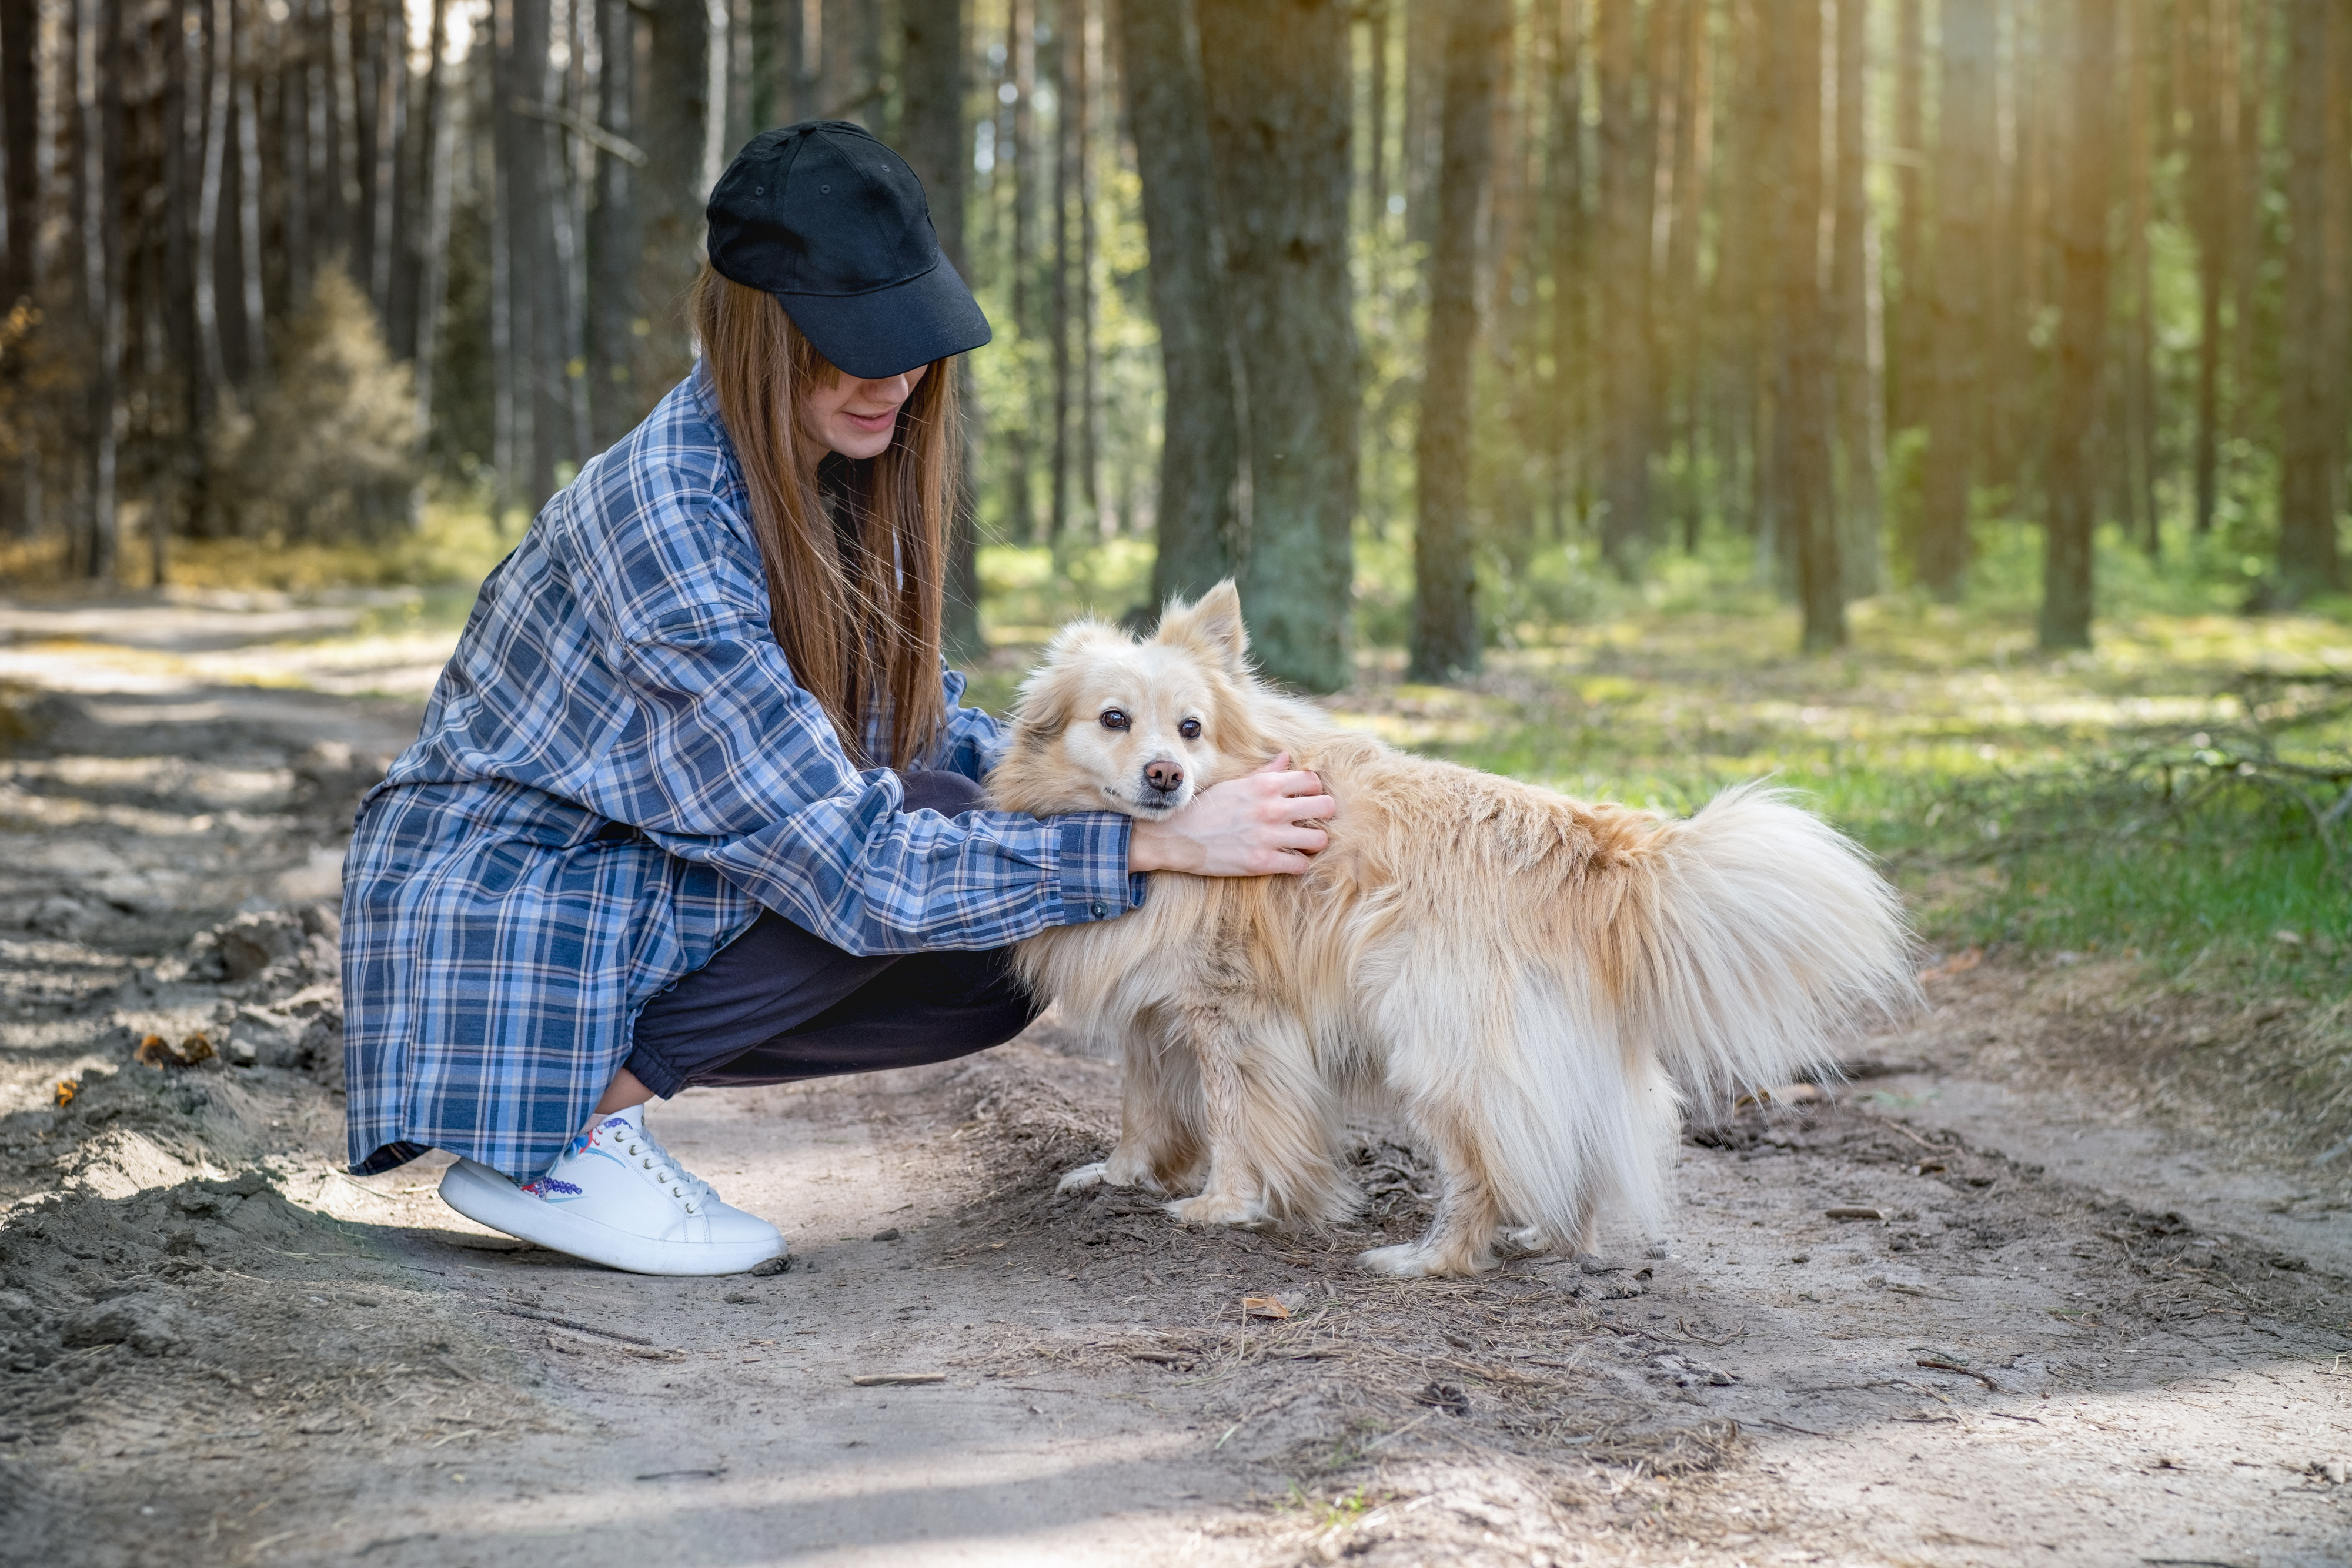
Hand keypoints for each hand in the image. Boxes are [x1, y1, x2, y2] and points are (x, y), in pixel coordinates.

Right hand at [1127, 753, 1336, 876]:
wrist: (1175, 836)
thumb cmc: (1205, 808)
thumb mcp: (1235, 784)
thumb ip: (1265, 772)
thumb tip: (1286, 758)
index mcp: (1265, 784)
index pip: (1312, 780)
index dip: (1313, 790)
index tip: (1306, 799)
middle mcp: (1272, 807)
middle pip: (1325, 807)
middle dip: (1323, 815)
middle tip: (1313, 822)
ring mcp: (1269, 836)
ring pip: (1319, 840)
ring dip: (1314, 842)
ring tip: (1304, 844)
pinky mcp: (1262, 862)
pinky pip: (1300, 865)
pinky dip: (1298, 864)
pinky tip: (1288, 860)